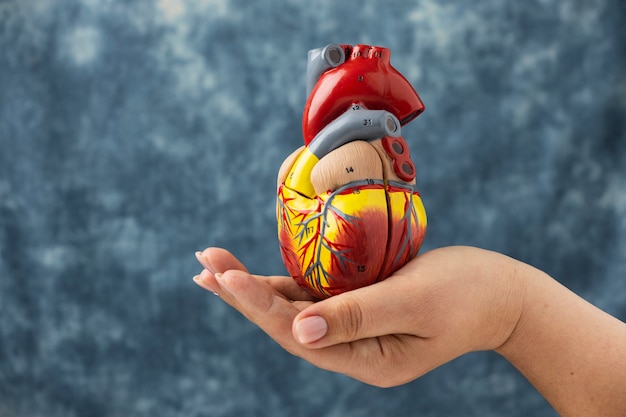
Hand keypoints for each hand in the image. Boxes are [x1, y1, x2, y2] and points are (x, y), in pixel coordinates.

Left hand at [193, 246, 523, 386]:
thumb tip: (299, 330)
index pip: (298, 335)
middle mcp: (353, 351)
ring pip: (294, 311)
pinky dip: (283, 284)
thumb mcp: (414, 301)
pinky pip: (313, 298)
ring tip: (214, 267)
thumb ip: (357, 315)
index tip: (223, 275)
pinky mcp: (360, 309)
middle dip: (242, 295)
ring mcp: (354, 331)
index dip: (258, 304)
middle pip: (286, 325)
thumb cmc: (467, 291)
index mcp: (367, 361)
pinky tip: (256, 274)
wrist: (502, 292)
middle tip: (202, 265)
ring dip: (255, 289)